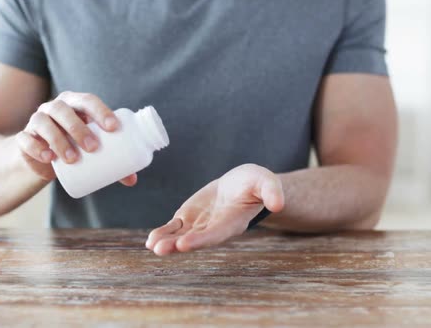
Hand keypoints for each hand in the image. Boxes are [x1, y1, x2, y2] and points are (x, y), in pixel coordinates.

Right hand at [15, 91, 136, 185]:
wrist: (43, 158)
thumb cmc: (74, 147)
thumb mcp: (92, 151)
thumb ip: (111, 162)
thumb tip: (132, 180)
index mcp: (75, 104)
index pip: (88, 101)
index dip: (100, 111)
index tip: (114, 128)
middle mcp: (54, 108)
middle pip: (64, 110)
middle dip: (79, 128)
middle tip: (93, 148)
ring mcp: (36, 121)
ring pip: (44, 123)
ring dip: (58, 140)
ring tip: (72, 159)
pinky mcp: (24, 138)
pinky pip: (26, 139)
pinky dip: (36, 147)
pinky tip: (48, 158)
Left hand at [146, 164, 284, 255]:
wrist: (241, 184)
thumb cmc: (256, 184)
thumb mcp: (266, 182)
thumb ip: (272, 191)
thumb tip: (279, 203)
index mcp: (232, 222)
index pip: (215, 234)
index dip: (201, 239)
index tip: (185, 244)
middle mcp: (214, 228)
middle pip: (195, 239)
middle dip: (177, 245)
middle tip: (160, 249)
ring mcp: (200, 225)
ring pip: (181, 236)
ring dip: (167, 242)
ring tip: (152, 246)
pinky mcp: (188, 218)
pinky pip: (174, 228)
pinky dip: (163, 233)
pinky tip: (151, 240)